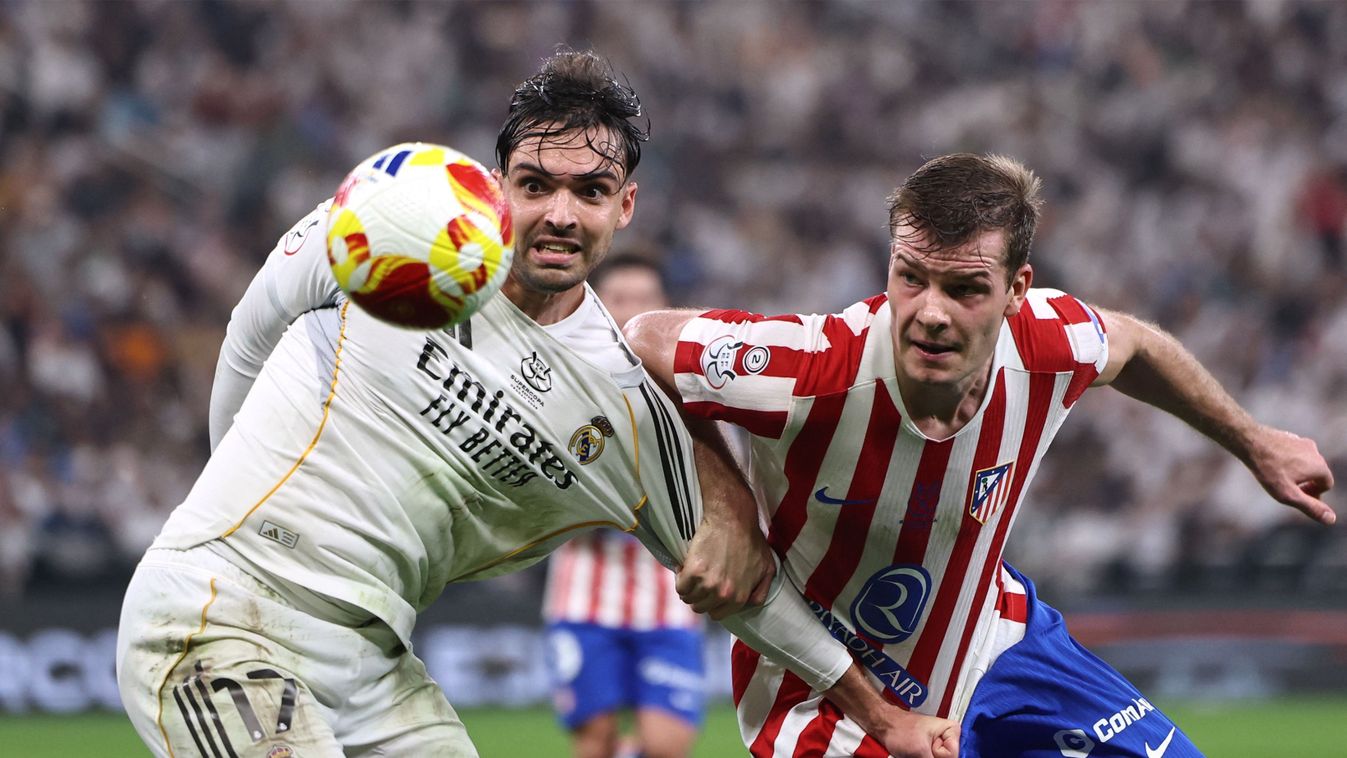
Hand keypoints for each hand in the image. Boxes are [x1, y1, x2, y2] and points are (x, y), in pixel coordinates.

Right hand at [675, 514, 775, 618]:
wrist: (733, 519)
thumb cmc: (751, 540)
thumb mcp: (767, 568)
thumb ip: (761, 590)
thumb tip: (750, 603)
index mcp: (739, 598)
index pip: (717, 614)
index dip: (712, 604)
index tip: (709, 593)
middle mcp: (723, 595)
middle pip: (700, 608)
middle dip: (699, 597)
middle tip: (700, 582)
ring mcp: (707, 584)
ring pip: (688, 598)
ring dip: (688, 589)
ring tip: (692, 575)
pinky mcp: (693, 571)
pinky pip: (680, 586)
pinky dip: (680, 578)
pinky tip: (684, 568)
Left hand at [823, 664, 958, 757]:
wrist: (884, 726)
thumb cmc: (900, 731)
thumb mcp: (921, 751)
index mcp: (952, 730)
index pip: (953, 755)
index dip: (938, 755)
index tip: (926, 746)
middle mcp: (949, 737)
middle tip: (919, 750)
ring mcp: (939, 744)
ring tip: (915, 752)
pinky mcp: (930, 750)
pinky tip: (913, 754)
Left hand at [1246, 425, 1335, 524]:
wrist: (1250, 442)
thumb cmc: (1268, 470)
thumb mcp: (1289, 494)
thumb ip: (1311, 507)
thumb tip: (1331, 519)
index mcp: (1320, 466)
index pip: (1326, 485)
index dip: (1314, 494)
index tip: (1297, 497)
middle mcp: (1315, 452)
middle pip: (1316, 473)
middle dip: (1306, 484)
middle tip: (1288, 489)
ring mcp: (1302, 442)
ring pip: (1305, 463)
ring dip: (1297, 472)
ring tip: (1279, 477)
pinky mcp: (1290, 437)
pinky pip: (1294, 454)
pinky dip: (1288, 461)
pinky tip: (1273, 465)